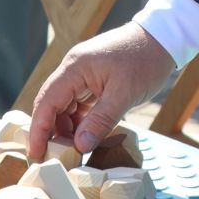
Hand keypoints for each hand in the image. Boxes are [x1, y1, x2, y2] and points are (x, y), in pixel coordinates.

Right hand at [27, 22, 175, 156]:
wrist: (163, 39)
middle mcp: (73, 70)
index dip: (38, 130)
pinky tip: (85, 138)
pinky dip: (79, 123)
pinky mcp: (93, 81)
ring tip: (71, 153)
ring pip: (64, 107)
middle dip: (49, 132)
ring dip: (66, 129)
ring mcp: (83, 75)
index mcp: (74, 67)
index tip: (35, 154)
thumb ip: (100, 120)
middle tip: (51, 160)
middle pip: (51, 105)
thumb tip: (79, 146)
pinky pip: (79, 105)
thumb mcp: (124, 93)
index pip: (46, 101)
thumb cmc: (145, 61)